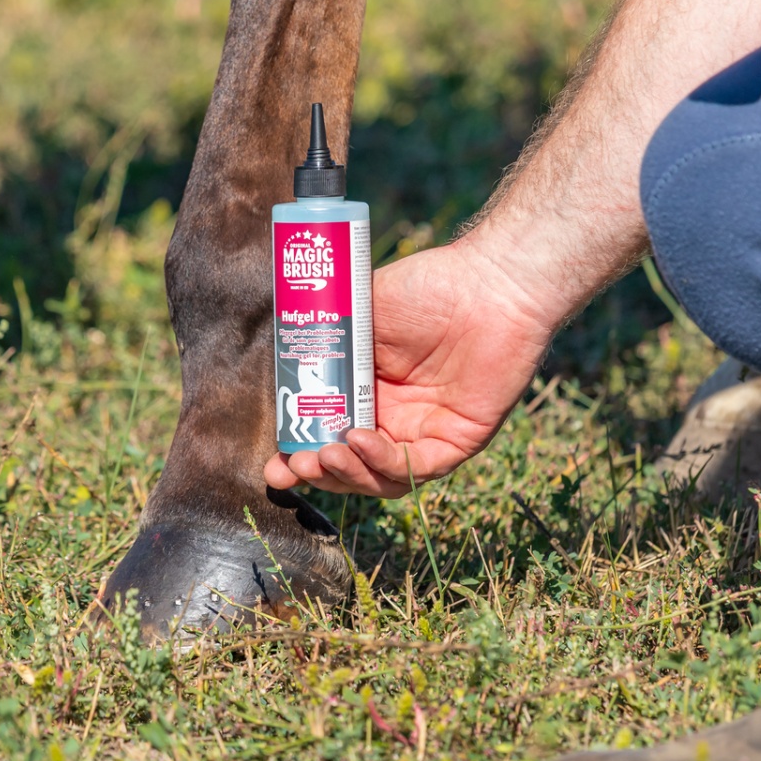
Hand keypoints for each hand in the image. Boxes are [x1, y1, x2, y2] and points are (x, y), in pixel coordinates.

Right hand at [264, 237, 560, 497]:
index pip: (327, 436)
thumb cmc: (426, 287)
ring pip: (379, 478)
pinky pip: (416, 467)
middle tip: (292, 466)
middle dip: (317, 473)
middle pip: (349, 467)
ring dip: (347, 475)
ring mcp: (424, 432)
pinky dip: (383, 463)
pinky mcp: (457, 440)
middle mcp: (393, 419)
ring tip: (322, 455)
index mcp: (366, 393)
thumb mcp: (357, 315)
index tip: (273, 464)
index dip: (299, 455)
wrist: (488, 282)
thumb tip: (281, 371)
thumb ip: (325, 345)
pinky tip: (358, 442)